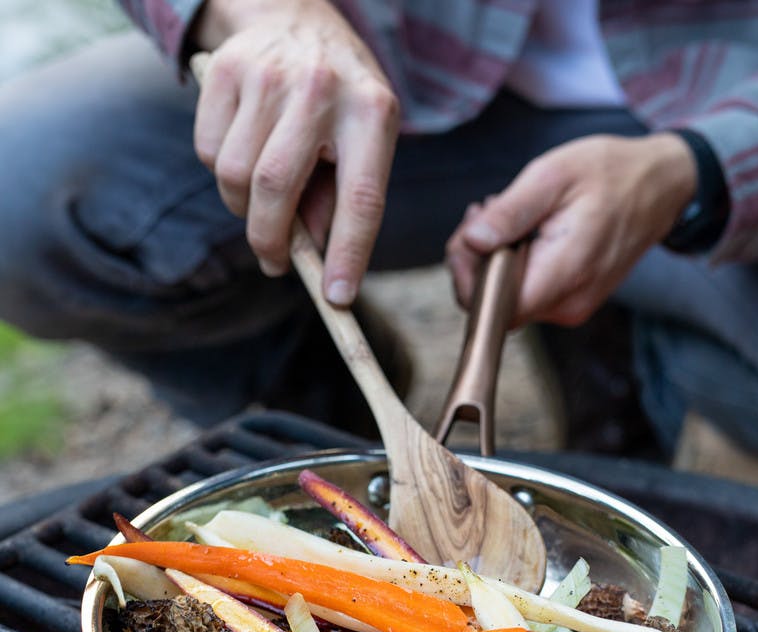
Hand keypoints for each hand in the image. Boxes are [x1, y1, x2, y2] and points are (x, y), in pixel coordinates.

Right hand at [192, 0, 399, 304]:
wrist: (293, 15)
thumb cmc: (337, 101)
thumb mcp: (360, 143)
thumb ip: (338, 201)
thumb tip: (311, 261)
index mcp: (371, 112)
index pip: (361, 199)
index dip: (348, 254)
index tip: (336, 299)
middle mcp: (320, 88)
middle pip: (276, 188)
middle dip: (270, 240)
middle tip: (275, 262)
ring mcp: (267, 74)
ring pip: (234, 175)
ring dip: (242, 207)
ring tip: (263, 198)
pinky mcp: (224, 70)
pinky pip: (208, 151)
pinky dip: (220, 172)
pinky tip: (244, 152)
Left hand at [446, 133, 696, 326]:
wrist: (661, 187)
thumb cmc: (611, 174)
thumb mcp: (553, 176)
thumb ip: (510, 212)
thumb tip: (474, 242)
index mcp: (564, 274)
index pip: (494, 306)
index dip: (470, 277)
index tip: (470, 235)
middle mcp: (567, 304)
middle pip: (495, 304)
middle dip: (477, 261)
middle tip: (485, 213)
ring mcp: (570, 309)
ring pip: (508, 299)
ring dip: (495, 260)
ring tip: (508, 216)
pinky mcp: (571, 303)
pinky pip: (527, 294)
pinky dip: (515, 265)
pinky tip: (525, 233)